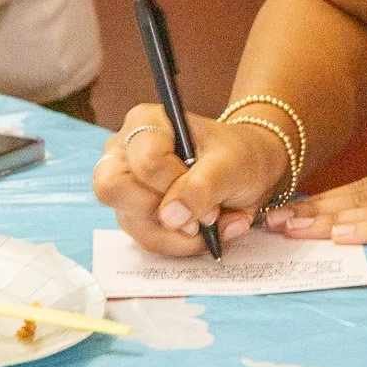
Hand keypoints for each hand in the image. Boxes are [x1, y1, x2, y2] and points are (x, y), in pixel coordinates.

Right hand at [93, 106, 287, 257]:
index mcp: (145, 122)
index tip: (207, 184)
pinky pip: (148, 239)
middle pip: (114, 190)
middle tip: (199, 212)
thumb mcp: (231, 164)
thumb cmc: (238, 154)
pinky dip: (181, 243)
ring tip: (213, 222)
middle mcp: (125, 152)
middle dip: (163, 212)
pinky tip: (205, 230)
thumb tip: (170, 216)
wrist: (251, 170)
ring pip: (134, 223)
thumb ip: (202, 186)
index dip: (175, 182)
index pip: (144, 161)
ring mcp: (126, 187)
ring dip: (179, 234)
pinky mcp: (135, 215)